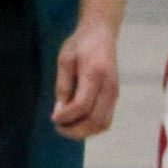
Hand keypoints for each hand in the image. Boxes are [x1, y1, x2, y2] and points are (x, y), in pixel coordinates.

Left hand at [52, 19, 120, 138]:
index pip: (82, 106)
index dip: (66, 117)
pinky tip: (76, 121)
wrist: (101, 35)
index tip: (53, 118)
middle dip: (74, 130)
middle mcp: (109, 87)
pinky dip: (90, 127)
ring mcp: (114, 93)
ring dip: (83, 132)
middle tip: (57, 126)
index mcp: (95, 75)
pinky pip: (105, 120)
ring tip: (65, 126)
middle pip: (95, 121)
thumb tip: (60, 111)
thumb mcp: (64, 60)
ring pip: (103, 124)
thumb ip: (63, 85)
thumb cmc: (80, 45)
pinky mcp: (114, 97)